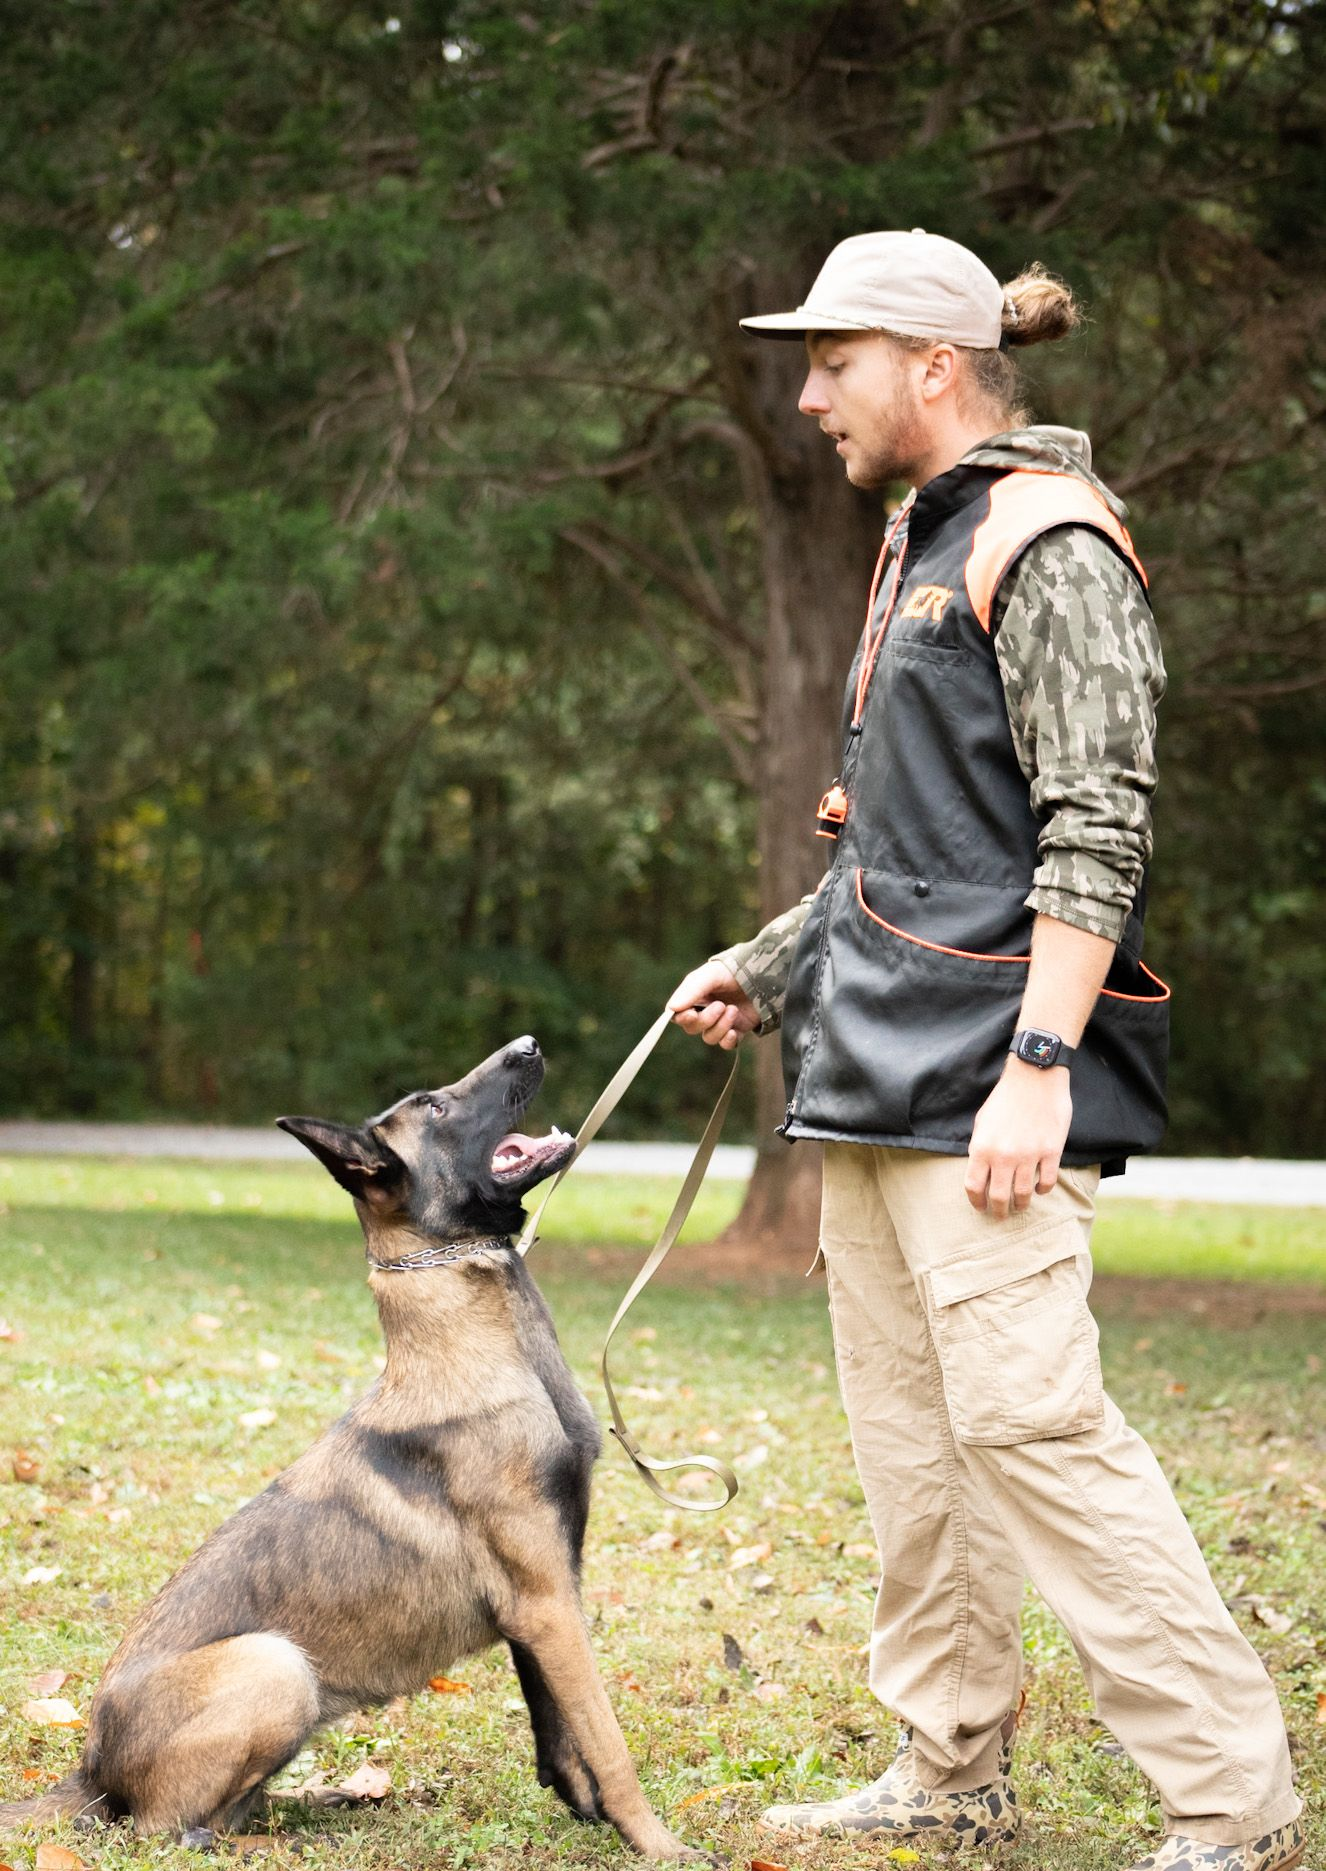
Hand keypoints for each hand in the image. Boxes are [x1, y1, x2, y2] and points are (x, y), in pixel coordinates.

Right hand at [667, 960, 760, 1050]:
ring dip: (720, 1026)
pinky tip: (734, 1032)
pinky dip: (728, 1041)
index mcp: (694, 997)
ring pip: (709, 1037)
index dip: (683, 1018)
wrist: (763, 976)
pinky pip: (726, 1045)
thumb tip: (671, 1008)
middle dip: (706, 1019)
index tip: (691, 1014)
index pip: (678, 1015)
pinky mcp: (736, 1030)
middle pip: (692, 1028)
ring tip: (733, 1010)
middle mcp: (704, 1011)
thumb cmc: (733, 971)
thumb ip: (690, 990)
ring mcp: (720, 1022)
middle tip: (721, 1005)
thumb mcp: (710, 975)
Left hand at [965, 1058, 1072, 1217]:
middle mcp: (1004, 1156)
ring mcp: (1029, 1155)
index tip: (981, 1207)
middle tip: (1001, 1215)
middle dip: (999, 1211)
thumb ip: (980, 1147)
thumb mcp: (982, 1121)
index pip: (974, 1187)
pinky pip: (1047, 1182)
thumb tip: (980, 1169)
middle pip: (999, 1197)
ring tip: (1020, 1206)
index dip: (976, 1202)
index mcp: (982, 1148)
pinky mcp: (1051, 1152)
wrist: (1035, 1077)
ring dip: (1021, 1204)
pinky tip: (1039, 1189)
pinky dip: (1043, 1190)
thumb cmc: (1005, 1098)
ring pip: (1023, 1194)